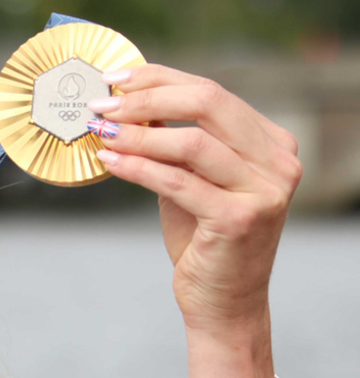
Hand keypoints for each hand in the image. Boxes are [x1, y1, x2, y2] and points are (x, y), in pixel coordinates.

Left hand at [86, 64, 302, 331]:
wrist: (223, 300)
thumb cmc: (202, 235)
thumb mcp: (190, 177)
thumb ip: (172, 139)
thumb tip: (124, 99)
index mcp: (271, 142)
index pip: (211, 91)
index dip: (159, 78)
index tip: (115, 78)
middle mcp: (278, 162)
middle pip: (208, 103)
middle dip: (146, 97)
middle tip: (101, 104)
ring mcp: (265, 191)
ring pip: (192, 142)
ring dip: (136, 133)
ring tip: (99, 131)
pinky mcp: (240, 219)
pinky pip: (178, 181)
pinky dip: (138, 166)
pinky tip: (110, 160)